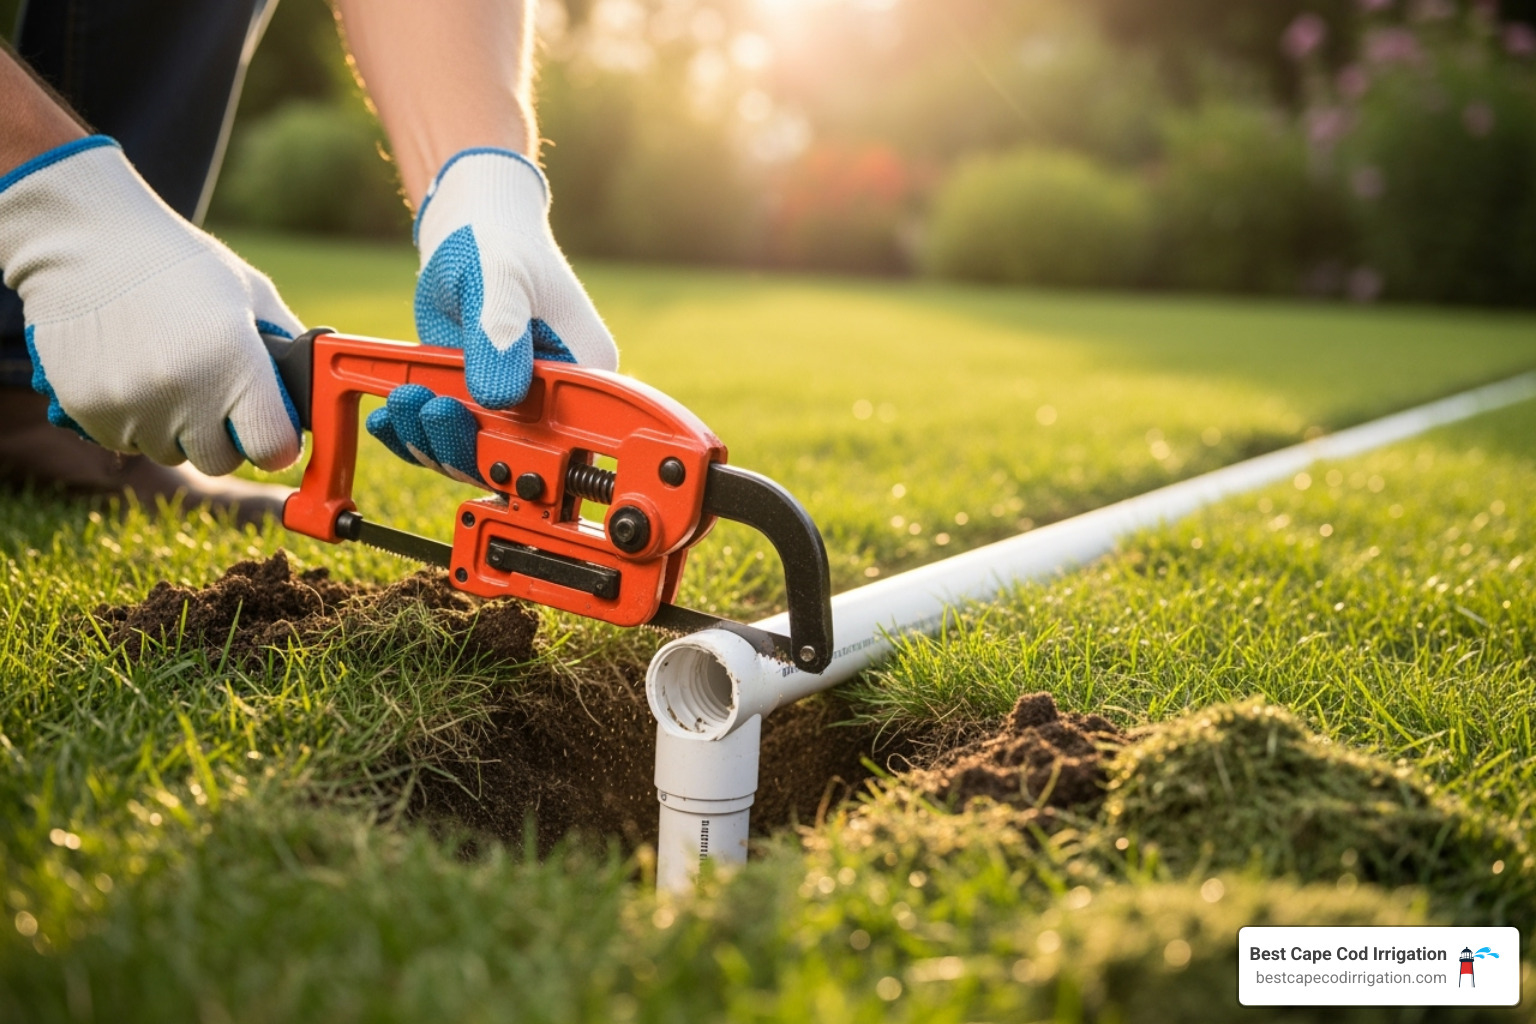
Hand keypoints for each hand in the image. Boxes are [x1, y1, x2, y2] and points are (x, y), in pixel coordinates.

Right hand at [0, 137, 303, 474]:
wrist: (85, 239)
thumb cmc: (178, 263)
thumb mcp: (251, 293)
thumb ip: (291, 348)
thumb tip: (321, 394)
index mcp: (234, 361)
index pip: (273, 449)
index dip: (276, 442)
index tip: (271, 429)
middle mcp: (184, 390)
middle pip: (220, 460)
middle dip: (225, 436)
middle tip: (214, 393)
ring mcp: (131, 404)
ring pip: (171, 452)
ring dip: (175, 428)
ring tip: (167, 371)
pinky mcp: (87, 409)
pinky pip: (125, 443)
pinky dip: (133, 420)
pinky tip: (131, 372)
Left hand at [365, 149, 616, 485]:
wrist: (468, 225)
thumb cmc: (496, 241)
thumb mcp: (499, 278)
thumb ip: (499, 331)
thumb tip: (498, 396)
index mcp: (583, 371)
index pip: (568, 434)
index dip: (530, 454)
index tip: (485, 442)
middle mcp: (551, 397)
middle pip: (517, 454)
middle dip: (466, 445)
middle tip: (427, 408)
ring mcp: (511, 403)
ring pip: (475, 451)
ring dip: (432, 438)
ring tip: (403, 402)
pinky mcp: (474, 401)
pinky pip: (446, 434)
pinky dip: (413, 434)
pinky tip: (387, 418)